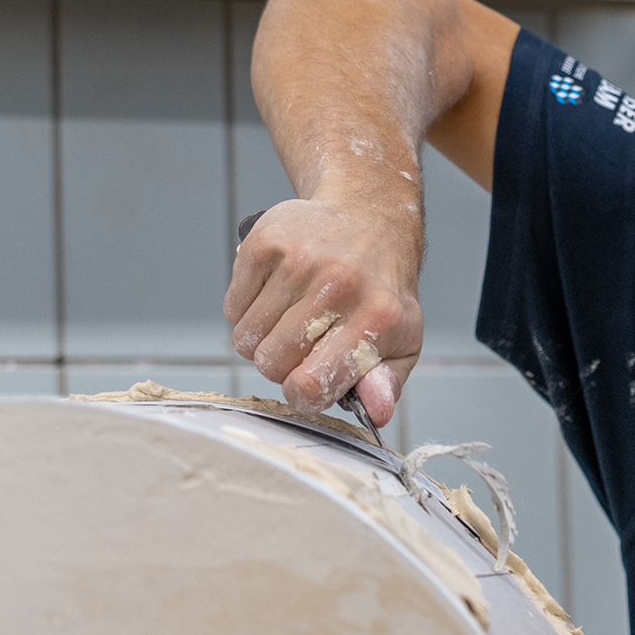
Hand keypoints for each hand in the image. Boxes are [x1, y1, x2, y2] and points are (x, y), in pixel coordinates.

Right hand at [224, 198, 422, 425]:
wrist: (369, 221)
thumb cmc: (380, 291)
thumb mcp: (401, 340)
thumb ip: (386, 382)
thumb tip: (377, 413)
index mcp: (376, 317)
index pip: (310, 384)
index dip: (302, 394)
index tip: (310, 382)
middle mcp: (338, 285)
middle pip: (270, 364)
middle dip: (283, 364)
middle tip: (306, 342)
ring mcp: (299, 260)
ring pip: (246, 338)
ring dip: (263, 339)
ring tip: (293, 319)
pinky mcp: (265, 243)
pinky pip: (232, 308)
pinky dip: (248, 311)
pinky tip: (278, 295)